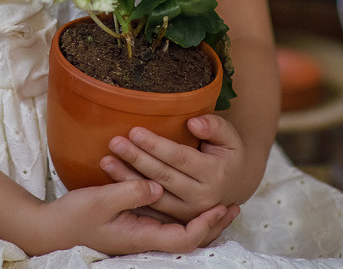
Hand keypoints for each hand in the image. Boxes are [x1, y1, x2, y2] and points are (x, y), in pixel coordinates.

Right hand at [23, 179, 237, 255]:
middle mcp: (145, 240)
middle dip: (213, 225)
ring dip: (202, 220)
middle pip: (190, 241)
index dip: (205, 225)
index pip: (185, 239)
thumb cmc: (74, 216)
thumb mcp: (101, 200)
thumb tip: (157, 186)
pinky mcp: (134, 228)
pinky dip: (184, 216)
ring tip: (220, 202)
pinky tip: (188, 200)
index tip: (221, 206)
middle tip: (232, 204)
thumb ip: (130, 192)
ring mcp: (141, 235)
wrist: (52, 229)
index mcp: (141, 237)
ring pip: (181, 233)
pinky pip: (168, 225)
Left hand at [99, 114, 247, 221]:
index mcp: (214, 174)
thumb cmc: (229, 154)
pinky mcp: (178, 219)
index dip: (156, 146)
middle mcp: (202, 197)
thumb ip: (215, 126)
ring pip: (154, 195)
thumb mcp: (230, 137)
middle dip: (137, 159)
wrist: (236, 185)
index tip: (134, 131)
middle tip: (114, 143)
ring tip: (106, 161)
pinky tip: (113, 182)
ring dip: (128, 179)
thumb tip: (193, 123)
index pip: (180, 158)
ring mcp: (189, 212)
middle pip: (163, 176)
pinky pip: (152, 208)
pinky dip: (132, 195)